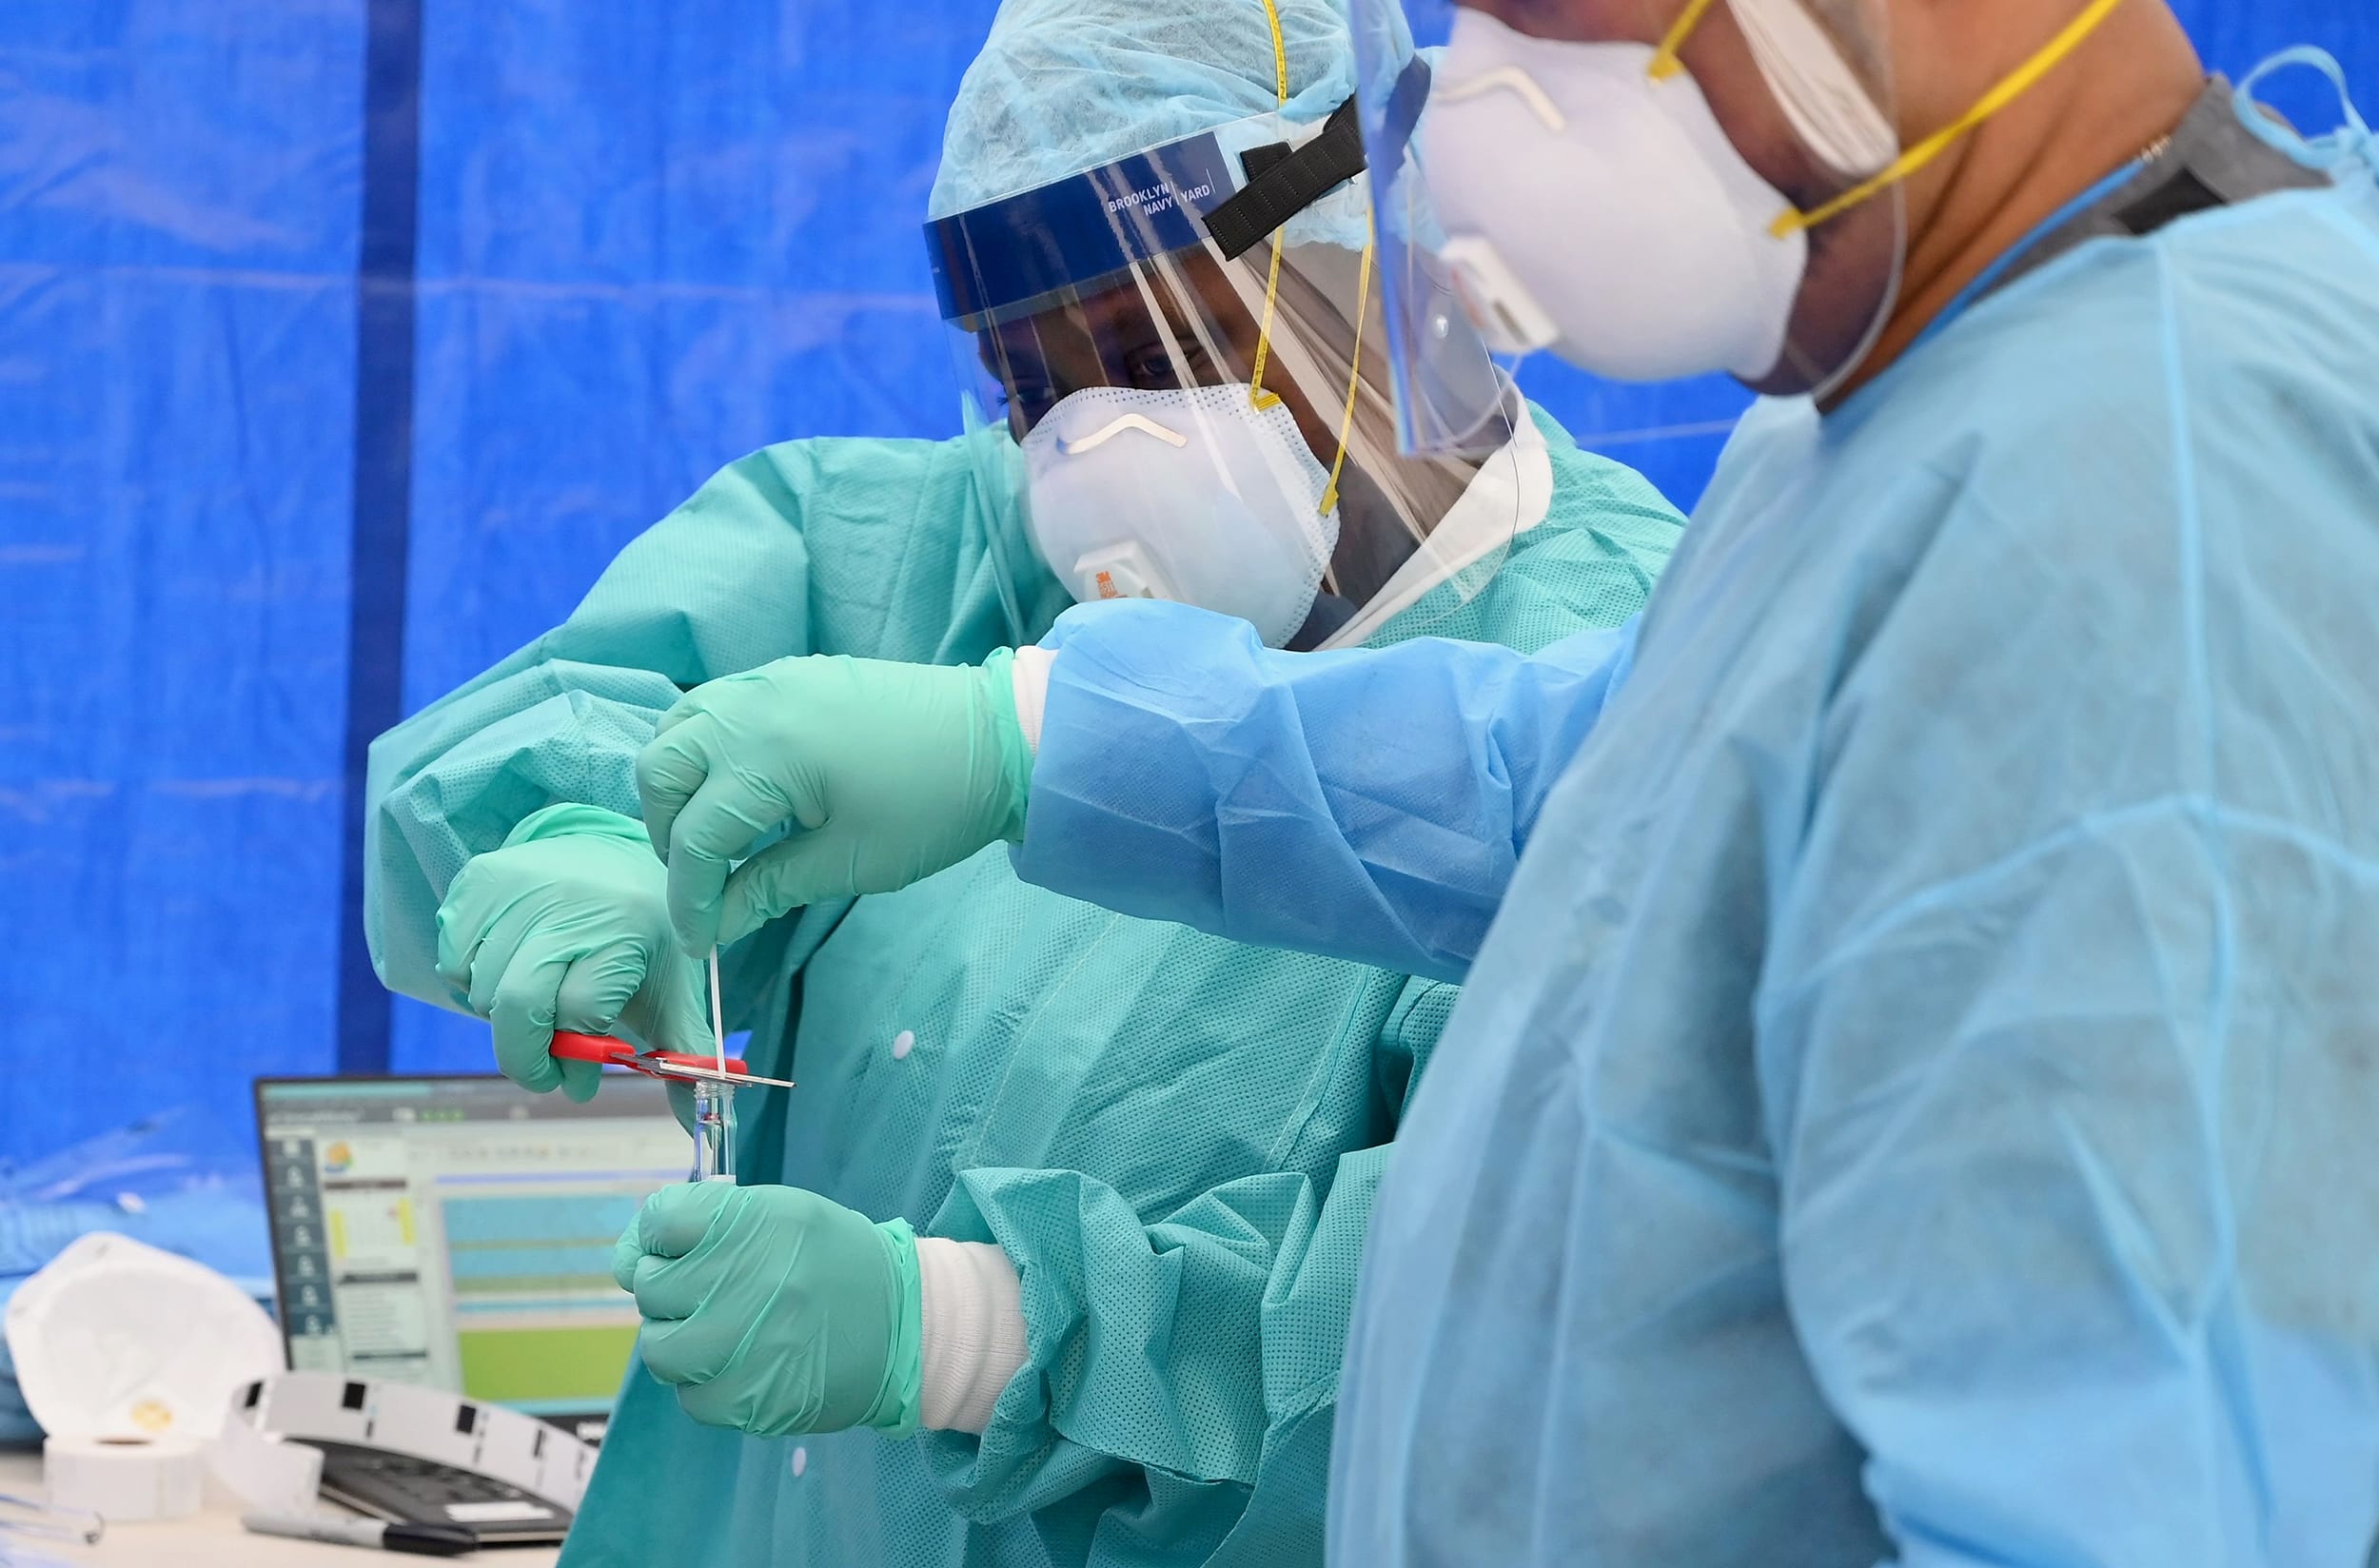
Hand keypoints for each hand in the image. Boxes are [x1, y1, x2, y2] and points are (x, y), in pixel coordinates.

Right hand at [435, 804, 710, 1100]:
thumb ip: (683, 1055)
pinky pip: (455, 962)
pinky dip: (477, 982)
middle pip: (519, 1004)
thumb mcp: (673, 988)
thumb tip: (704, 1124)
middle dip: (527, 1057)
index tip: (582, 1081)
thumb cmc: (643, 935)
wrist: (614, 855)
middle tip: (546, 1071)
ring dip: (507, 1018)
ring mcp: (516, 888)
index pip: (579, 1012)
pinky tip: (513, 967)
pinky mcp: (477, 882)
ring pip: (484, 991)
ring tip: (542, 1002)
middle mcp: (567, 903)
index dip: (577, 1061)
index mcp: (623, 929)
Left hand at [611, 1182, 921, 1435]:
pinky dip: (705, 1382)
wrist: (906, 1325)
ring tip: (718, 1332)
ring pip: (659, 1346)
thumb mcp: (782, 1215)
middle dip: (670, 1288)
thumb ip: (704, 1222)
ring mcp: (749, 1343)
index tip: (682, 1246)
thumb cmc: (832, 1262)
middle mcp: (750, 1277)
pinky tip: (741, 1365)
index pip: (661, 1220)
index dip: (662, 1235)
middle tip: (708, 1291)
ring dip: (679, 1338)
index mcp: (758, 1220)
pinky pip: (689, 1396)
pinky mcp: (751, 1400)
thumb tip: (625, 1257)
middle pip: (651, 1284)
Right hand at [634, 650, 1031, 954]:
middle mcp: (751, 705)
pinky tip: (735, 788)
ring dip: (677, 785)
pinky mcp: (786, 674)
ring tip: (713, 835)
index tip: (700, 941)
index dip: (690, 897)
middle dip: (668, 834)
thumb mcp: (849, 860)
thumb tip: (717, 924)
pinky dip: (704, 747)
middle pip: (661, 771)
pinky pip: (713, 706)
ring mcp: (767, 680)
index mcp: (765, 753)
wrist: (998, 736)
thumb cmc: (933, 803)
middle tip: (703, 882)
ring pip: (677, 729)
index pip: (695, 836)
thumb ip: (771, 887)